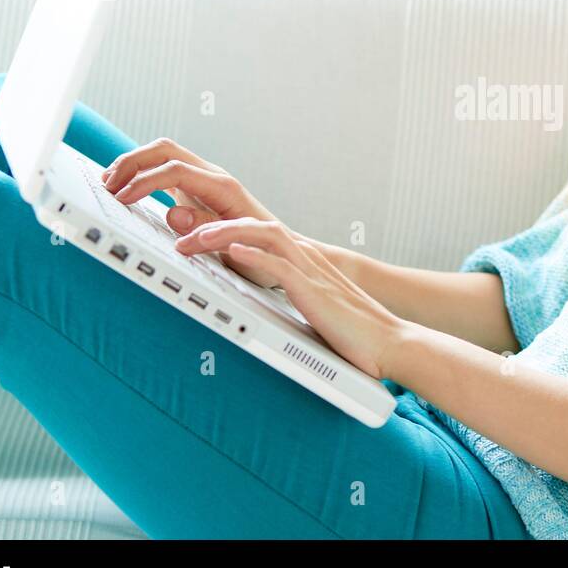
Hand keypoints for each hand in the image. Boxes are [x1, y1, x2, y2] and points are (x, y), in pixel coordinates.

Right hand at [101, 137, 284, 286]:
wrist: (280, 251)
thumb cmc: (261, 251)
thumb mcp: (236, 246)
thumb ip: (206, 229)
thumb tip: (175, 215)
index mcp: (223, 187)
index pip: (175, 170)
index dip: (144, 181)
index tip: (122, 197)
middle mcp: (213, 177)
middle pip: (166, 150)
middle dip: (133, 162)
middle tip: (108, 183)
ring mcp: (205, 182)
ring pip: (164, 155)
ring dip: (135, 164)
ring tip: (109, 181)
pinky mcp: (197, 191)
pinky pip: (166, 171)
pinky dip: (143, 173)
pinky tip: (127, 187)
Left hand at [174, 218, 410, 379]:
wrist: (390, 343)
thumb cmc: (351, 333)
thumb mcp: (308, 308)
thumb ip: (283, 300)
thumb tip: (250, 308)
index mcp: (300, 261)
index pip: (255, 230)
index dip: (220, 226)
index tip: (188, 233)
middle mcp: (305, 258)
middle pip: (253, 223)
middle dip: (213, 223)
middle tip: (177, 232)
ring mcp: (311, 272)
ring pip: (263, 235)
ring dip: (224, 234)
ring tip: (193, 239)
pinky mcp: (315, 292)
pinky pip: (281, 267)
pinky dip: (255, 257)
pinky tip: (233, 253)